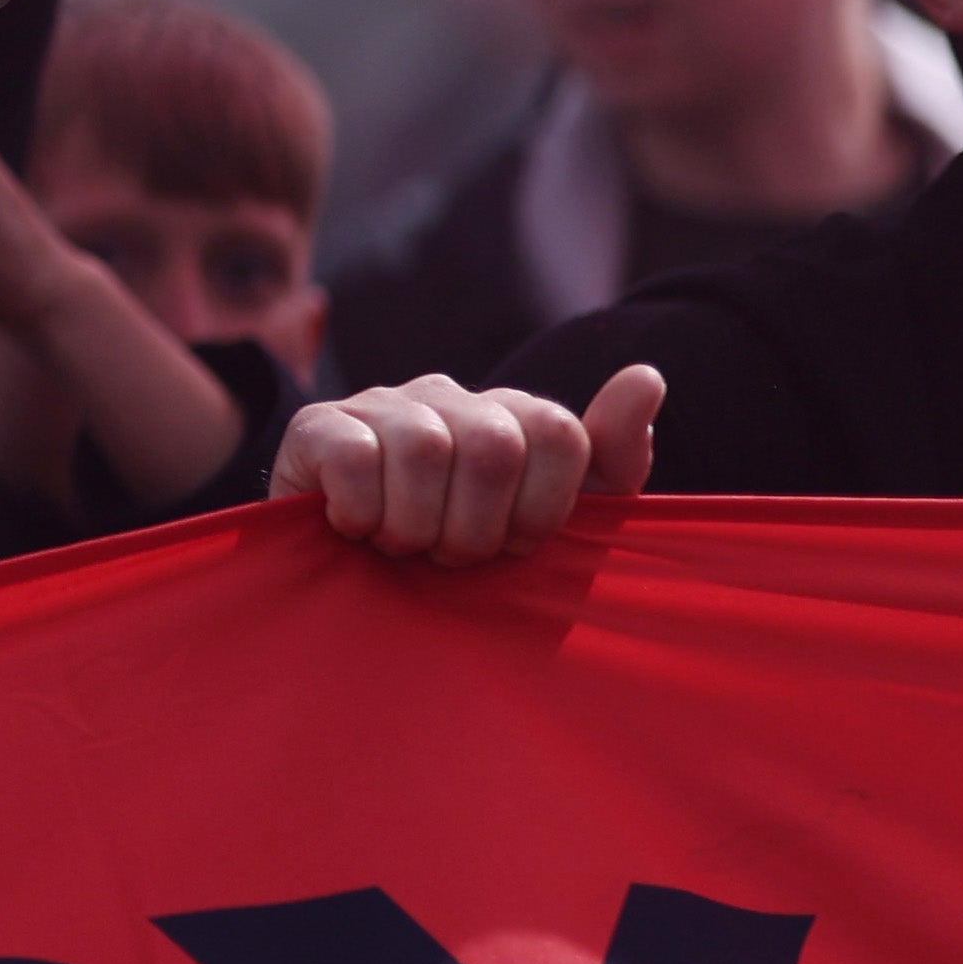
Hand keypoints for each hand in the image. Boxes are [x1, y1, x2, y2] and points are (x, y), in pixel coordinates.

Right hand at [273, 365, 661, 563]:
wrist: (355, 587)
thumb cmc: (464, 556)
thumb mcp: (553, 524)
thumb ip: (608, 459)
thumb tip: (646, 376)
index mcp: (513, 414)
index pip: (561, 435)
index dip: (542, 511)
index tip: (514, 547)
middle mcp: (449, 395)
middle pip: (496, 446)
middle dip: (475, 529)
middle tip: (450, 557)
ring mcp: (381, 404)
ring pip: (425, 450)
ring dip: (414, 527)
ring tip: (401, 545)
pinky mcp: (316, 425)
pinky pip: (355, 457)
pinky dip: (361, 511)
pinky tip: (354, 527)